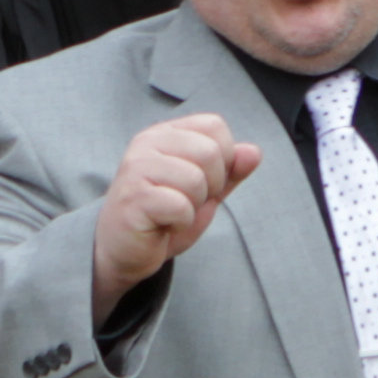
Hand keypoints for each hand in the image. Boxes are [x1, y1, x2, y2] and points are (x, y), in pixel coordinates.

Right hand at [92, 111, 261, 319]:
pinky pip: (181, 206)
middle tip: (186, 202)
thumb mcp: (205, 191)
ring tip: (171, 213)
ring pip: (197, 180)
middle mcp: (148, 143)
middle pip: (210, 152)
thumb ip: (230, 171)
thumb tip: (254, 152)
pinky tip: (162, 224)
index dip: (223, 158)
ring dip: (194, 206)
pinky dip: (180, 222)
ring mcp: (137, 167)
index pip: (214, 125)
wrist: (122, 251)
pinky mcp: (133, 196)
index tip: (203, 181)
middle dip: (211, 186)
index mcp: (166, 133)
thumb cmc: (163, 217)